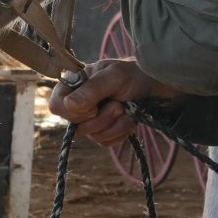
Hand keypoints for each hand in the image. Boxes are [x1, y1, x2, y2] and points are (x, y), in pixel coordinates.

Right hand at [48, 58, 180, 146]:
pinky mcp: (108, 130)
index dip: (72, 112)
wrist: (161, 88)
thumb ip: (92, 90)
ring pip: (92, 136)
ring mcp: (94, 118)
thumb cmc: (137, 75)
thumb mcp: (115, 77)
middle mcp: (82, 101)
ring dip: (114, 125)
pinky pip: (105, 142)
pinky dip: (120, 133)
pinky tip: (130, 121)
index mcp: (77, 84)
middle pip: (76, 125)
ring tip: (127, 110)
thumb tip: (69, 105)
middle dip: (101, 119)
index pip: (56, 104)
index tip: (94, 107)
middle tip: (119, 105)